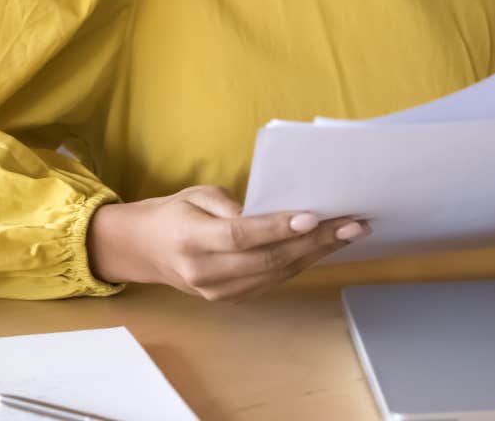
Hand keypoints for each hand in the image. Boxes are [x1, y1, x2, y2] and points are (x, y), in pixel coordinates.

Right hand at [87, 186, 366, 300]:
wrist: (142, 250)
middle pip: (268, 259)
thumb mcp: (196, 195)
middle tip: (352, 225)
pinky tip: (323, 249)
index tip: (313, 216)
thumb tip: (279, 212)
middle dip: (315, 242)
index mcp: (191, 239)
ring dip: (317, 255)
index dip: (278, 227)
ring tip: (348, 234)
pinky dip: (301, 264)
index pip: (241, 236)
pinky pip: (272, 282)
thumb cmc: (173, 213)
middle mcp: (204, 272)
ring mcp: (217, 292)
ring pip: (276, 274)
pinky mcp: (229, 300)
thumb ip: (233, 205)